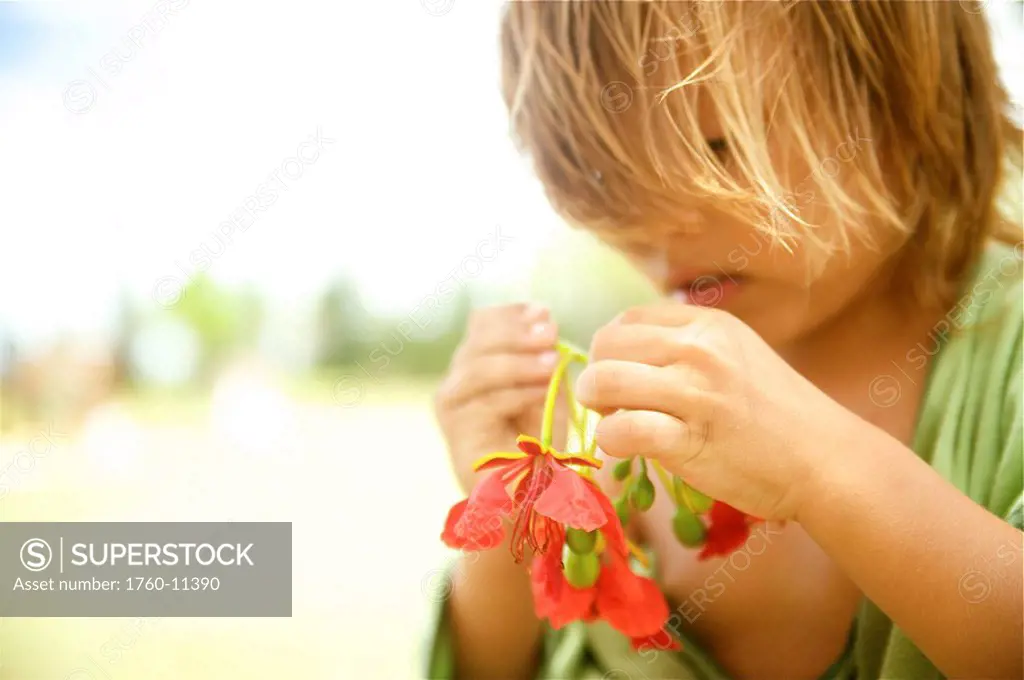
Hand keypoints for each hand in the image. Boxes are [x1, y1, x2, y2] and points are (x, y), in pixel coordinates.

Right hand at [435, 303, 566, 493]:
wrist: (526, 498)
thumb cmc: (539, 443)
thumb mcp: (545, 390)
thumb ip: (541, 356)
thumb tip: (543, 316)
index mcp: (477, 363)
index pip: (482, 323)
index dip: (511, 314)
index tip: (543, 312)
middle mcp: (458, 381)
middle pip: (477, 340)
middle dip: (516, 332)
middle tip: (551, 332)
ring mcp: (452, 406)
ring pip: (478, 368)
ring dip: (518, 362)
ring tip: (552, 363)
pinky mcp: (456, 433)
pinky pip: (485, 403)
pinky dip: (517, 393)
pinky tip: (542, 391)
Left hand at [574, 301, 858, 521]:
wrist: (827, 460)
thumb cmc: (778, 412)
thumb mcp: (737, 354)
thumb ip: (687, 346)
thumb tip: (626, 351)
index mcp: (708, 325)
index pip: (627, 319)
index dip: (609, 349)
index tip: (619, 373)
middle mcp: (700, 351)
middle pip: (606, 346)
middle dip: (595, 376)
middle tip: (609, 403)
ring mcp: (696, 394)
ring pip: (605, 382)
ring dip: (595, 407)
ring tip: (613, 422)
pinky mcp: (691, 440)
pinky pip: (622, 430)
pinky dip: (610, 440)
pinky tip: (624, 447)